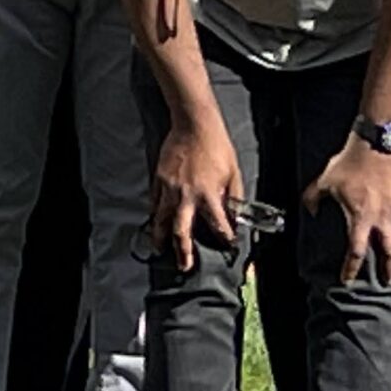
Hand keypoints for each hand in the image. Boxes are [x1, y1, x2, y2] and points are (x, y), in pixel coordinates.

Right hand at [151, 110, 243, 272]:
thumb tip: (235, 216)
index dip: (224, 238)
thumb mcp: (233, 173)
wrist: (194, 124)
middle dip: (182, 251)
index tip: (228, 246)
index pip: (217, 225)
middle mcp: (186, 195)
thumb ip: (234, 198)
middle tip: (184, 266)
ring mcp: (169, 188)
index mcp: (208, 194)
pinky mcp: (159, 179)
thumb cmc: (216, 146)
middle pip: (181, 231)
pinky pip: (155, 202)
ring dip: (161, 237)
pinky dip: (155, 215)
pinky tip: (156, 223)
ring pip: (162, 219)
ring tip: (160, 249)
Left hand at [304, 136, 390, 285]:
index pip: (356, 252)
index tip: (348, 280)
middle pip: (388, 252)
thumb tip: (310, 211)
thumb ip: (314, 198)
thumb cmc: (349, 162)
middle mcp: (381, 218)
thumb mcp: (325, 180)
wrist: (376, 143)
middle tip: (388, 282)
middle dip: (388, 269)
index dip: (351, 269)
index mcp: (360, 218)